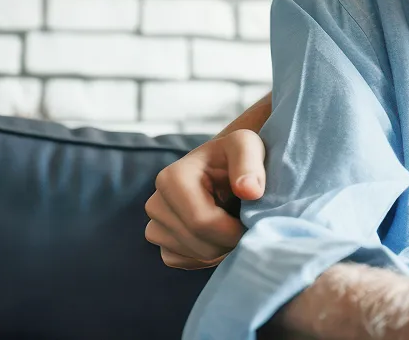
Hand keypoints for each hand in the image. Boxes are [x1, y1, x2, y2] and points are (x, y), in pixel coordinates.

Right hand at [144, 129, 266, 268]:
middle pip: (198, 244)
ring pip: (192, 256)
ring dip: (221, 249)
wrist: (221, 165)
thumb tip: (250, 190)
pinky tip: (218, 235)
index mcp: (171, 179)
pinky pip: (184, 261)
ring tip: (232, 224)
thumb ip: (250, 164)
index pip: (202, 223)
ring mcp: (154, 225)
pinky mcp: (160, 242)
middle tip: (247, 225)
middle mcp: (155, 204)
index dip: (233, 231)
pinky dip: (206, 256)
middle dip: (229, 242)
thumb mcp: (246, 146)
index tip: (253, 222)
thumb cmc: (234, 155)